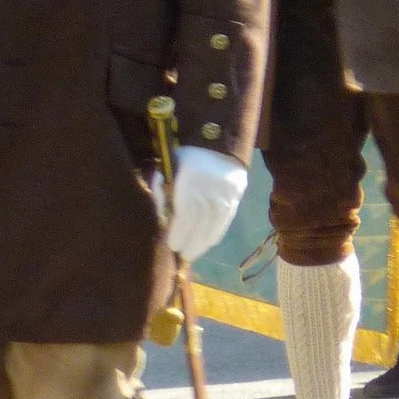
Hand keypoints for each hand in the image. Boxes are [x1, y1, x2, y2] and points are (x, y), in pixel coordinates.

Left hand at [166, 146, 248, 263]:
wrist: (218, 142)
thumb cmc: (184, 157)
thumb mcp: (167, 168)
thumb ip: (162, 191)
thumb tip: (163, 218)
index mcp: (189, 181)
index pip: (184, 213)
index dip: (178, 232)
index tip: (172, 245)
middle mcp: (209, 189)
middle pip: (199, 222)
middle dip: (190, 241)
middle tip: (182, 255)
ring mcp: (225, 194)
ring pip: (213, 224)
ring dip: (203, 242)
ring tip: (193, 254)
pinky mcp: (236, 196)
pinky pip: (226, 219)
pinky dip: (217, 233)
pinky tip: (209, 243)